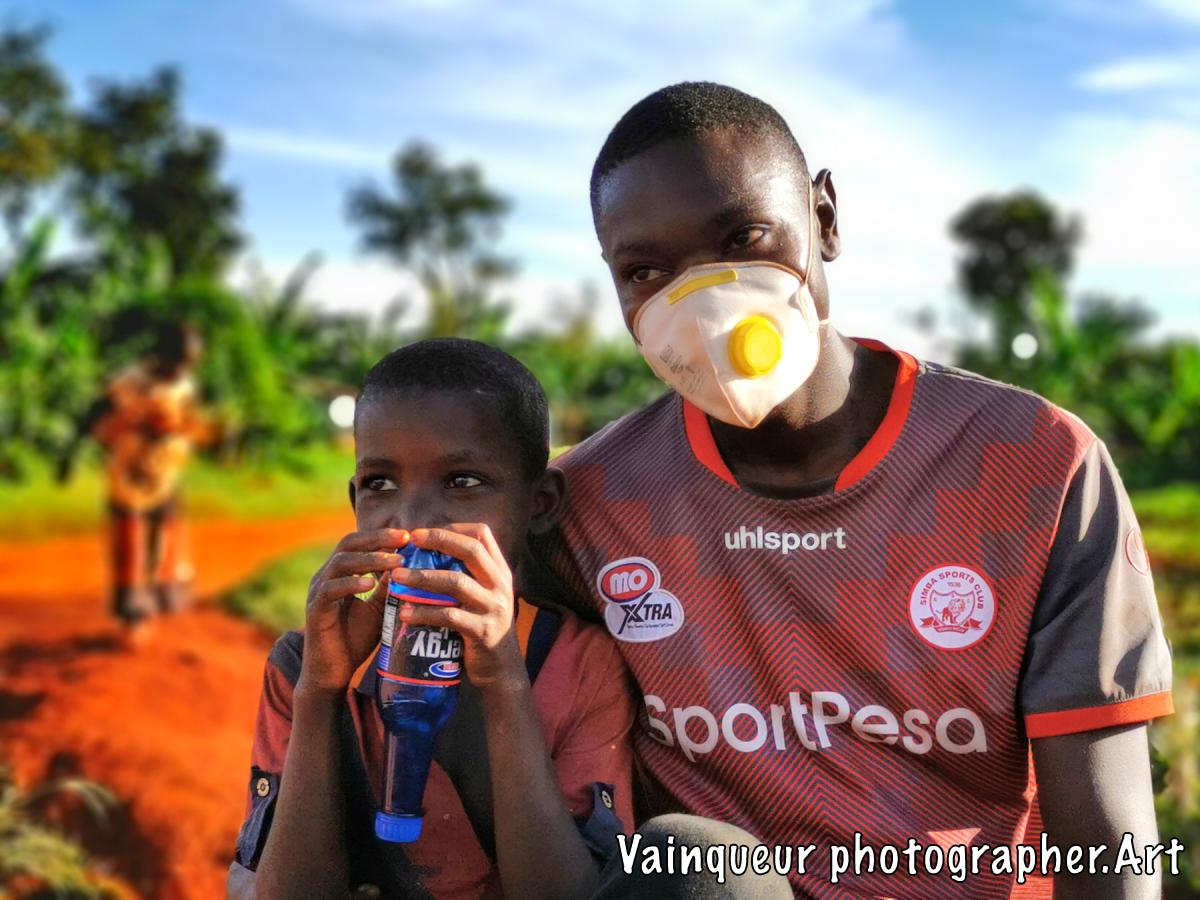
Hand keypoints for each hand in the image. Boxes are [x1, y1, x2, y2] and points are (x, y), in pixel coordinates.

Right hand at [297, 528, 409, 695]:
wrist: (333, 672)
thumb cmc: (355, 639)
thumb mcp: (378, 608)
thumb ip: (389, 587)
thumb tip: (411, 564)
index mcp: (339, 573)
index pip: (358, 543)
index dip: (382, 536)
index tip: (409, 534)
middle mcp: (325, 577)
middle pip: (348, 544)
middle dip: (377, 539)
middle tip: (404, 537)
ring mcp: (317, 592)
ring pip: (340, 563)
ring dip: (370, 559)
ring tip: (395, 561)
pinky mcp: (315, 611)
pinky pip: (330, 590)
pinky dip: (350, 583)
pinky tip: (370, 583)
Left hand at [393, 524, 524, 689]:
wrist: (501, 669)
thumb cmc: (482, 627)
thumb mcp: (482, 596)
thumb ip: (465, 576)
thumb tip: (425, 554)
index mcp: (499, 571)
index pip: (483, 535)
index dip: (454, 528)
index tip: (425, 532)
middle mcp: (500, 585)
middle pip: (472, 551)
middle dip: (440, 540)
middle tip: (411, 540)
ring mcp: (494, 608)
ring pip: (457, 583)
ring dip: (423, 577)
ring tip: (397, 577)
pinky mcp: (482, 632)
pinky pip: (450, 617)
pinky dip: (424, 613)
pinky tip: (404, 613)